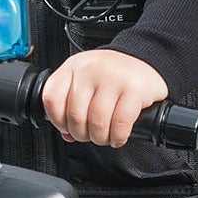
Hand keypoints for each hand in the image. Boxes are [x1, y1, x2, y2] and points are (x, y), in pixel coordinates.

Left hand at [40, 49, 169, 147]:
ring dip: (101, 138)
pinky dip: (118, 137)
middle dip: (83, 135)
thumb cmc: (113, 74)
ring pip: (97, 122)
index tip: (68, 128)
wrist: (145, 60)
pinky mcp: (133, 89)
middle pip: (75, 116)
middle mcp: (90, 69)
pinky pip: (120, 123)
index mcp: (73, 67)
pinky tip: (119, 136)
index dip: (58, 121)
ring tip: (106, 137)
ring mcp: (112, 78)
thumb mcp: (86, 80)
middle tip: (92, 135)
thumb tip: (67, 133)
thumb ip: (71, 104)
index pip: (52, 99)